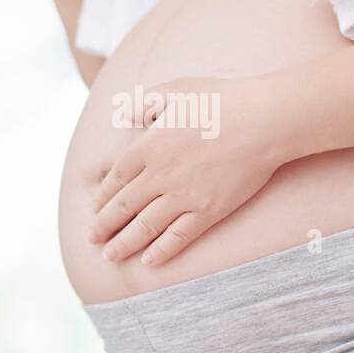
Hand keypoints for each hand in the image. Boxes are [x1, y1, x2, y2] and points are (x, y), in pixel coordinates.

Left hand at [89, 76, 288, 265]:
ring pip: (144, 227)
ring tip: (110, 256)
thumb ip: (146, 103)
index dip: (103, 196)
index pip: (116, 178)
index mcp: (148, 146)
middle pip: (123, 206)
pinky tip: (148, 262)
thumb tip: (126, 116)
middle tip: (91, 238)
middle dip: (104, 225)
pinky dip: (161, 251)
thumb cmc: (221, 100)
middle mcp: (159, 175)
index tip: (95, 207)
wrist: (262, 121)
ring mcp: (183, 196)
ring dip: (124, 244)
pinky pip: (178, 237)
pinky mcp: (208, 211)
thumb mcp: (175, 90)